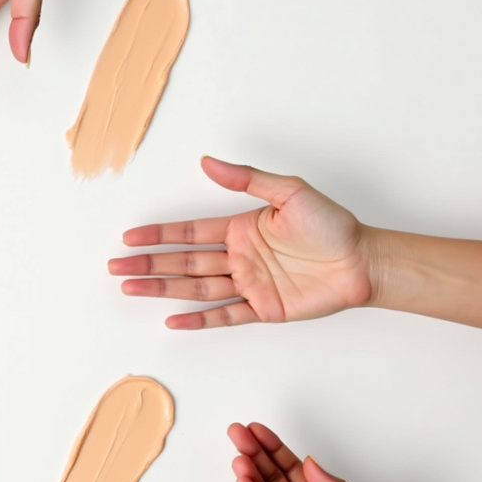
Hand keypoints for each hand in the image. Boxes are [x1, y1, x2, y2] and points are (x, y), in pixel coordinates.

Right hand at [108, 156, 375, 329]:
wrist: (364, 262)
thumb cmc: (333, 226)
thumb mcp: (290, 192)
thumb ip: (247, 179)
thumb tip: (209, 163)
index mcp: (241, 228)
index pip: (189, 233)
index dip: (158, 235)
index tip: (130, 237)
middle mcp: (239, 257)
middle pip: (183, 261)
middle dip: (148, 264)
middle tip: (116, 267)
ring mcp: (249, 284)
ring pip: (195, 287)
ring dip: (162, 288)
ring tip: (131, 288)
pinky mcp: (263, 308)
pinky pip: (225, 314)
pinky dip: (198, 318)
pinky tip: (173, 319)